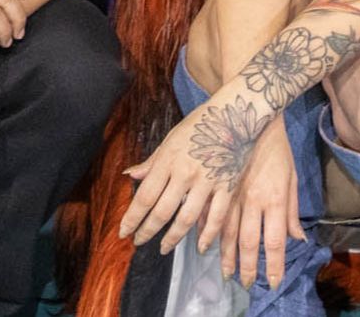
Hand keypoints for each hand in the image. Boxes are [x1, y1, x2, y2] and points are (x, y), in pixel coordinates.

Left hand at [118, 94, 265, 253]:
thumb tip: (129, 175)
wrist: (235, 113)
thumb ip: (152, 162)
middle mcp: (185, 172)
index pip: (145, 196)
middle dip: (147, 230)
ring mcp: (207, 180)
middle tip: (138, 242)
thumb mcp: (170, 138)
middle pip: (162, 210)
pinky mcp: (227, 186)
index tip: (124, 231)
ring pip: (186, 217)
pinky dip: (208, 235)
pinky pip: (216, 216)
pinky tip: (199, 246)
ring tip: (163, 247)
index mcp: (168, 160)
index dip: (133, 217)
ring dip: (172, 236)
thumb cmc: (200, 124)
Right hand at [218, 122, 303, 286]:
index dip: (273, 265)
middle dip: (246, 266)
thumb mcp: (291, 177)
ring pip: (226, 232)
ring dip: (226, 255)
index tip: (271, 282)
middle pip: (248, 242)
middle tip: (243, 284)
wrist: (251, 116)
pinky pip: (210, 214)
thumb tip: (298, 239)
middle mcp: (252, 200)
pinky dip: (207, 232)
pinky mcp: (217, 185)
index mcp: (274, 198)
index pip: (275, 241)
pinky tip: (205, 245)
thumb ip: (292, 211)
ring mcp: (231, 193)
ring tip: (225, 272)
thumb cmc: (277, 148)